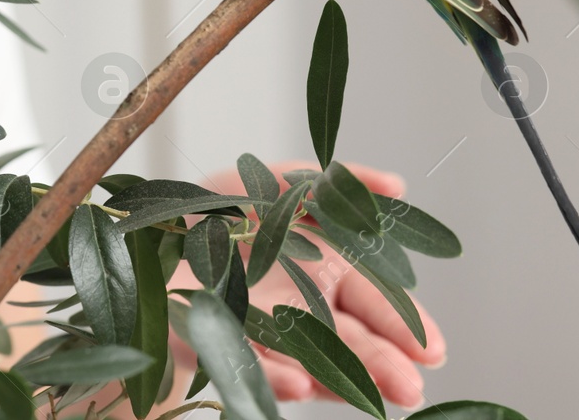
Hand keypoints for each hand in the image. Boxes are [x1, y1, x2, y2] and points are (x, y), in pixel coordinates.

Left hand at [171, 160, 446, 407]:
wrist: (144, 242)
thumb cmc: (215, 212)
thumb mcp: (271, 183)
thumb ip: (330, 183)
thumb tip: (398, 184)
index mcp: (323, 273)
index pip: (375, 302)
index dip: (405, 325)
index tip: (433, 348)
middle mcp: (301, 310)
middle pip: (352, 339)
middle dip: (386, 363)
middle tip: (413, 385)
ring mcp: (265, 334)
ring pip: (313, 361)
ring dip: (345, 378)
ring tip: (381, 396)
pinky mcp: (221, 348)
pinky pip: (250, 365)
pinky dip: (274, 376)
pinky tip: (298, 384)